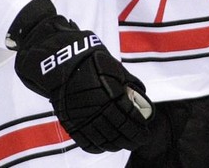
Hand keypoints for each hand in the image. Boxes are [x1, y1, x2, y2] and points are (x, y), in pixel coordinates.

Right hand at [8, 0, 153, 153]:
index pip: (130, 118)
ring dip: (117, 144)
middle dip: (132, 138)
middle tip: (139, 140)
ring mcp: (83, 117)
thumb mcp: (116, 67)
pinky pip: (86, 142)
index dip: (139, 128)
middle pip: (119, 131)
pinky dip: (98, 147)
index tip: (145, 132)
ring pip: (104, 140)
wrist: (62, 61)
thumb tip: (143, 98)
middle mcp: (98, 108)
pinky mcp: (71, 122)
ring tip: (124, 143)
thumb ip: (130, 83)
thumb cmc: (92, 61)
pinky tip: (106, 145)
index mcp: (112, 93)